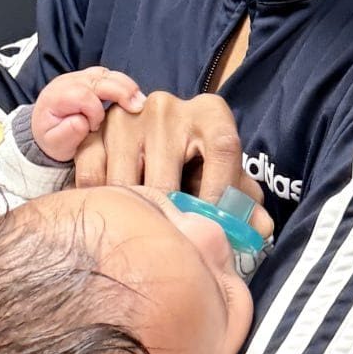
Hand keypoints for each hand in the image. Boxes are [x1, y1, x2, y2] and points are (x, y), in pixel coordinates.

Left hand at [30, 67, 146, 161]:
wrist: (46, 130)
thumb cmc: (52, 139)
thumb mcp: (54, 144)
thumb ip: (66, 134)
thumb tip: (82, 122)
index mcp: (57, 96)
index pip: (83, 95)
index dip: (95, 111)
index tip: (95, 128)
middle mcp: (69, 81)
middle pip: (99, 79)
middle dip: (121, 92)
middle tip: (139, 108)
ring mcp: (81, 77)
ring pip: (107, 74)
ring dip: (126, 86)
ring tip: (141, 102)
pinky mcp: (92, 78)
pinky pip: (111, 76)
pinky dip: (125, 85)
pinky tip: (134, 99)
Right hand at [73, 87, 272, 234]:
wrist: (157, 135)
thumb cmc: (200, 164)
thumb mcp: (226, 178)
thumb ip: (244, 202)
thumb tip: (260, 229)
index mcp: (211, 114)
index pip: (223, 151)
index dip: (220, 194)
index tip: (210, 227)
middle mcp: (167, 107)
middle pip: (166, 178)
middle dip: (167, 219)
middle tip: (167, 246)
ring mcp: (128, 116)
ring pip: (126, 183)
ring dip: (130, 216)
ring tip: (140, 235)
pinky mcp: (97, 129)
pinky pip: (92, 176)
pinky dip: (100, 202)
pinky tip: (114, 215)